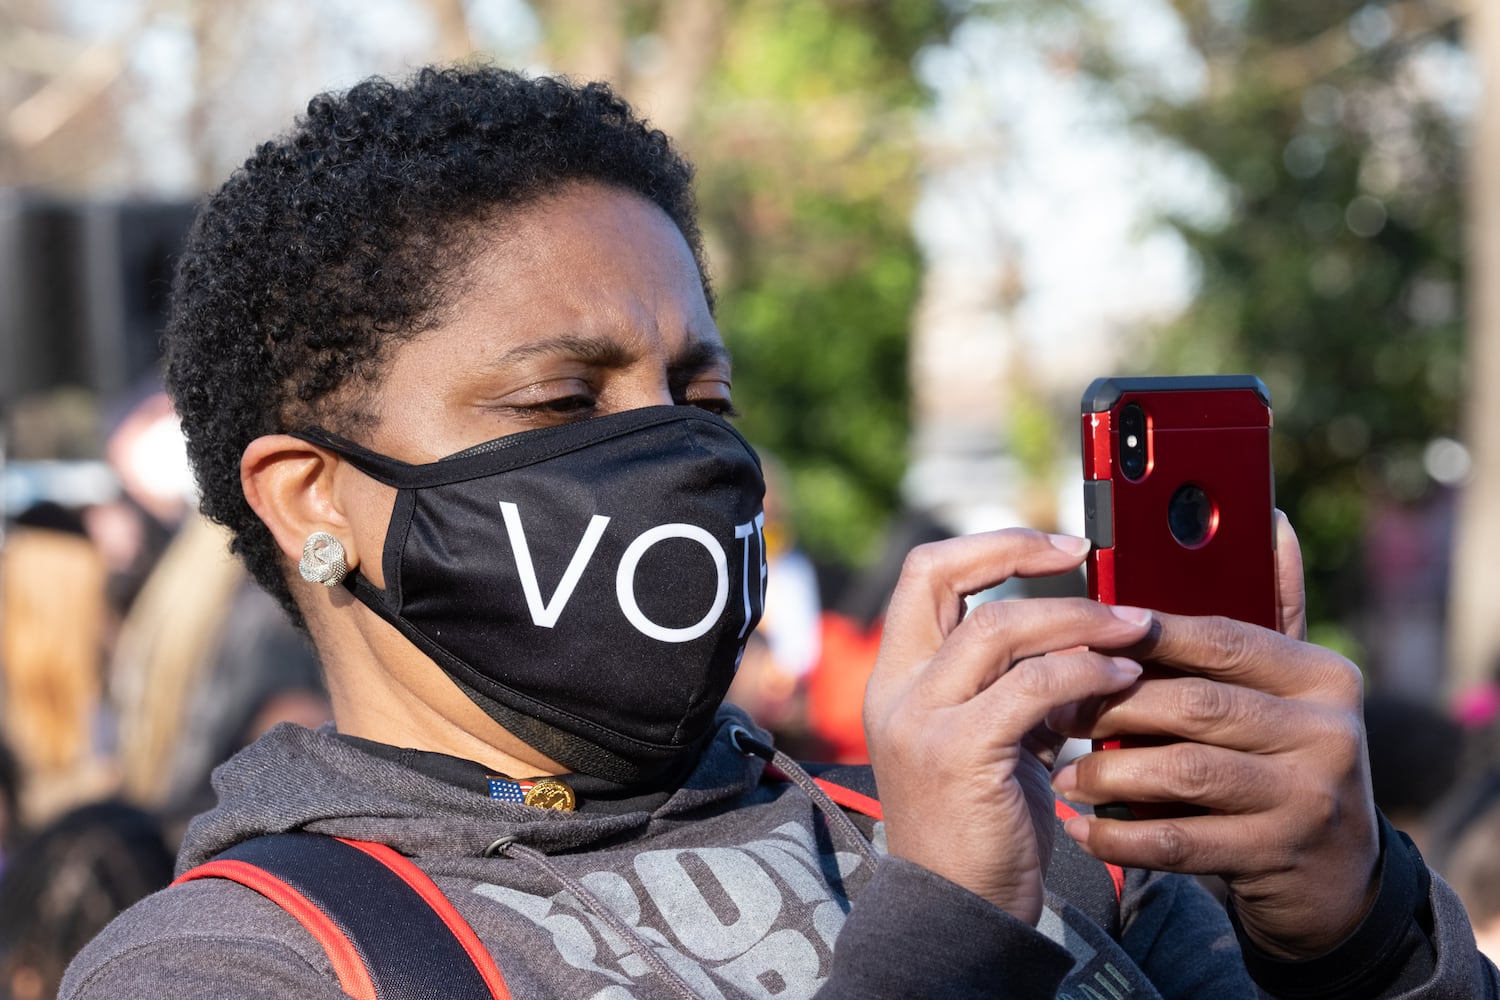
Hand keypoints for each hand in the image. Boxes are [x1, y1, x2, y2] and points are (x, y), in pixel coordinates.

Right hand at [863, 529, 1153, 924]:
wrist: (960, 911)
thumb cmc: (984, 824)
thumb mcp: (990, 736)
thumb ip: (1014, 682)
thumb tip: (1082, 631)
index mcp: (896, 675)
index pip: (924, 571)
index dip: (991, 543)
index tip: (1058, 545)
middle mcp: (895, 688)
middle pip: (943, 576)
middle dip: (1024, 555)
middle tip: (1094, 562)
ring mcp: (919, 720)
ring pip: (997, 628)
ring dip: (1077, 620)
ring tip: (1132, 630)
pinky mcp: (958, 754)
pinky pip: (1032, 689)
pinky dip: (1086, 674)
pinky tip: (1122, 681)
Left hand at [1050, 514, 1379, 957]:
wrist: (1333, 876)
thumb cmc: (1281, 757)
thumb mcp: (1286, 686)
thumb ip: (1268, 609)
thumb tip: (1268, 516)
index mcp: (1321, 674)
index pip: (1222, 637)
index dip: (1145, 633)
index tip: (1079, 631)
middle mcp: (1327, 731)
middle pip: (1196, 702)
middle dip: (1114, 704)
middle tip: (1051, 710)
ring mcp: (1307, 797)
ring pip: (1184, 770)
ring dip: (1110, 773)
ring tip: (1063, 775)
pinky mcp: (1277, 855)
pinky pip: (1180, 840)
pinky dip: (1120, 836)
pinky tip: (1081, 829)